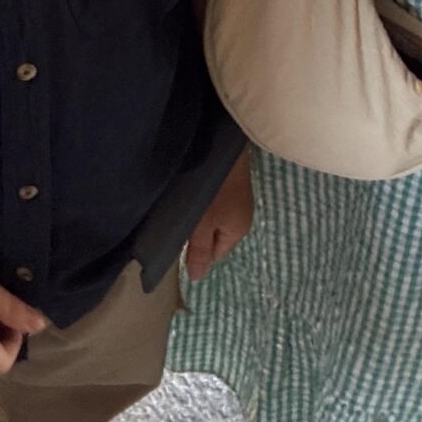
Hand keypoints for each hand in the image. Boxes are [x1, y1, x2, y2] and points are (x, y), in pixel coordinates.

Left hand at [185, 149, 253, 281]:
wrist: (220, 142)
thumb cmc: (211, 189)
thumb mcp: (201, 225)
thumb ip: (199, 252)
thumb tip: (198, 279)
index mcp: (238, 231)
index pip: (216, 254)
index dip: (198, 250)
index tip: (181, 238)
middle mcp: (242, 215)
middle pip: (215, 233)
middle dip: (198, 230)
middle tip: (179, 220)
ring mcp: (238, 194)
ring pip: (214, 214)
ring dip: (199, 212)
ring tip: (183, 204)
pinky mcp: (230, 178)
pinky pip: (215, 197)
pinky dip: (203, 196)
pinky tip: (192, 188)